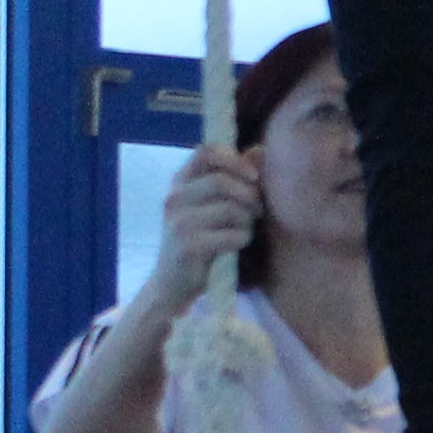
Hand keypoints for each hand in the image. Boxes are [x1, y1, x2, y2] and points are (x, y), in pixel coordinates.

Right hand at [143, 145, 261, 310]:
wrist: (172, 283)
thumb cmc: (199, 239)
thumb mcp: (212, 204)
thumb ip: (233, 176)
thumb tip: (260, 150)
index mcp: (180, 181)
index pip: (206, 152)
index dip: (235, 160)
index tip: (253, 177)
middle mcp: (174, 197)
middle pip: (222, 181)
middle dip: (249, 196)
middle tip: (256, 211)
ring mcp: (179, 222)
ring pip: (231, 209)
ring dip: (247, 221)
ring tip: (243, 229)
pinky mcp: (188, 246)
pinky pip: (232, 235)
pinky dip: (242, 239)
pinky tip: (236, 245)